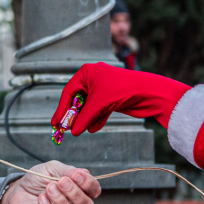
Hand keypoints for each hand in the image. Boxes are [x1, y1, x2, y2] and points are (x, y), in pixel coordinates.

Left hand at [0, 161, 100, 203]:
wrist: (19, 189)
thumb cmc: (39, 178)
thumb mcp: (52, 168)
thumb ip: (68, 170)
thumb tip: (85, 173)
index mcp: (80, 190)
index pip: (94, 191)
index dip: (89, 184)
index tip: (76, 175)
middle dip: (75, 194)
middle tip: (61, 182)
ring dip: (60, 201)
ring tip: (49, 188)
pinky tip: (41, 198)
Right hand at [52, 62, 191, 135]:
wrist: (148, 92)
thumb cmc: (122, 90)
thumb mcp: (98, 105)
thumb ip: (83, 118)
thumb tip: (72, 131)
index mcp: (87, 72)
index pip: (68, 92)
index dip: (61, 109)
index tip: (55, 123)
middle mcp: (94, 78)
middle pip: (78, 100)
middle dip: (74, 115)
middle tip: (66, 129)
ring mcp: (103, 88)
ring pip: (89, 106)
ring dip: (85, 119)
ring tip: (81, 130)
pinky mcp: (112, 98)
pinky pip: (99, 110)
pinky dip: (96, 119)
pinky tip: (93, 128)